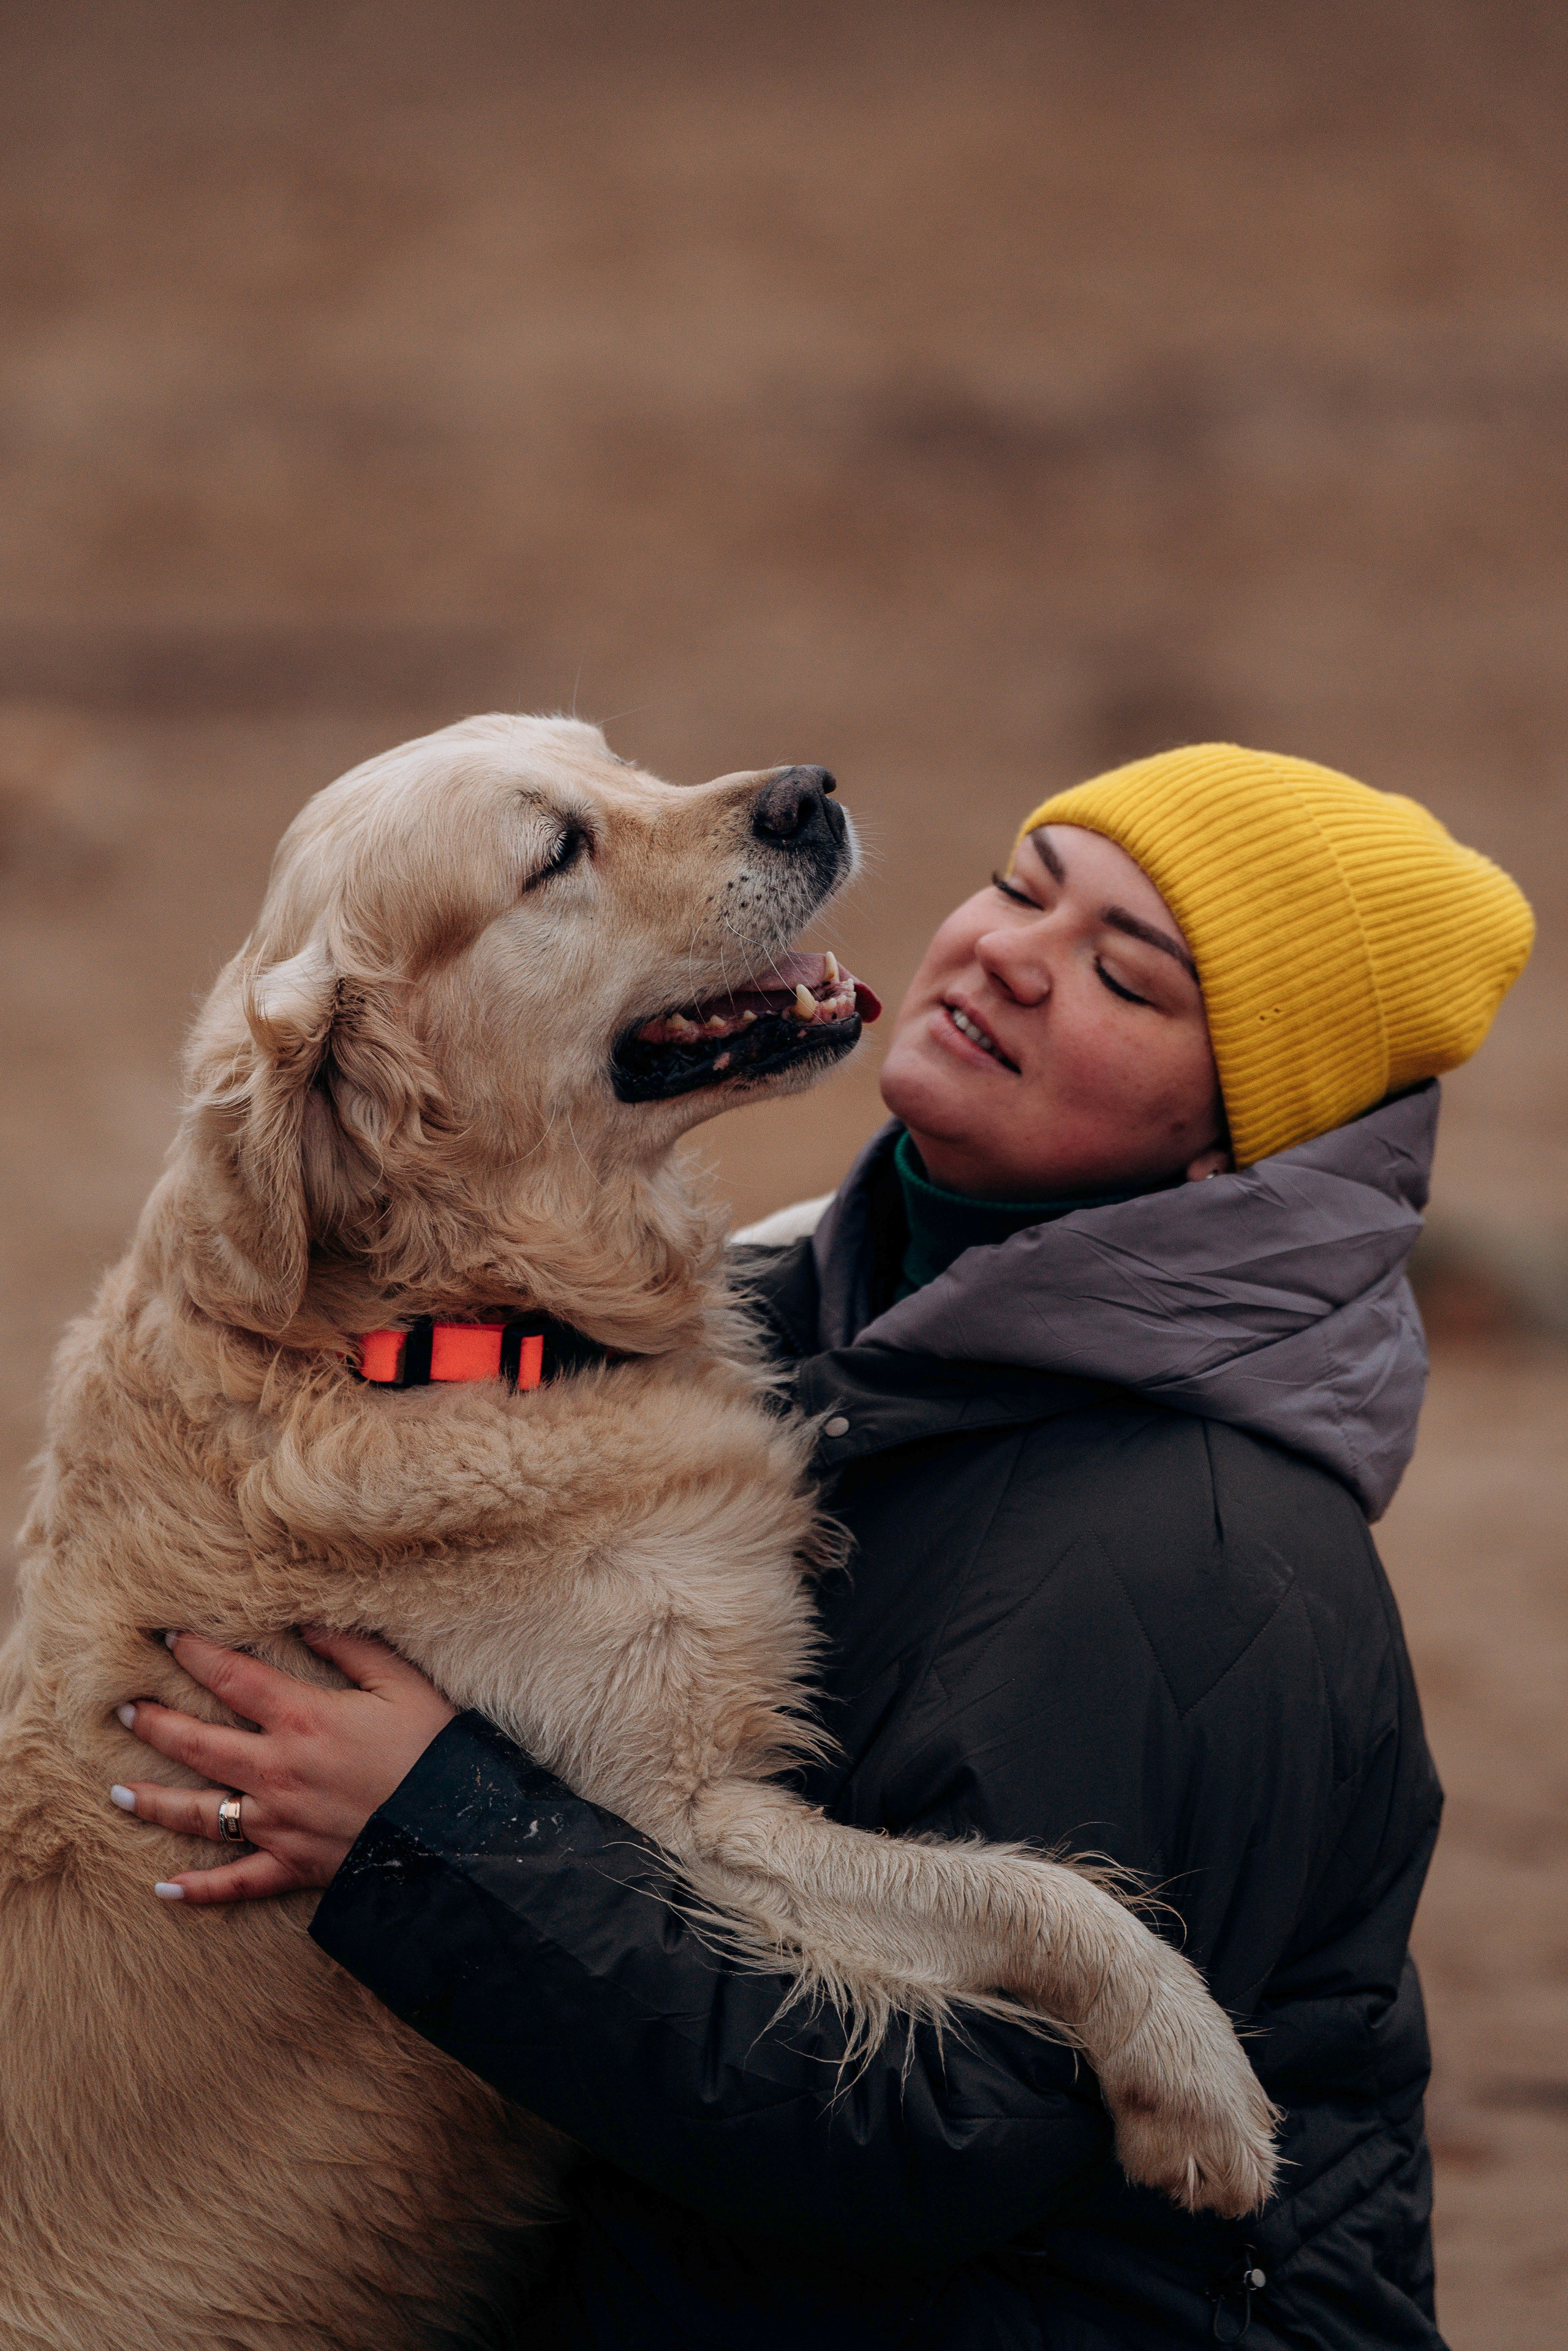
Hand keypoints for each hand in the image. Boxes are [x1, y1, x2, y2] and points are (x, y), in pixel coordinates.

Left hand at [111, 1628, 455, 1904]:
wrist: (456, 1832)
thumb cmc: (433, 1750)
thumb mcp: (402, 1683)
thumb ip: (352, 1649)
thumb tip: (307, 1623)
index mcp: (303, 1719)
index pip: (232, 1678)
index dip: (198, 1655)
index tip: (169, 1637)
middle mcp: (277, 1771)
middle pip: (198, 1743)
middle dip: (156, 1724)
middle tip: (122, 1709)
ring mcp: (279, 1823)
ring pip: (201, 1814)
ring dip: (155, 1802)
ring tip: (117, 1792)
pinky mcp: (292, 1865)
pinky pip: (236, 1883)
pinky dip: (198, 1890)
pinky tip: (163, 1889)